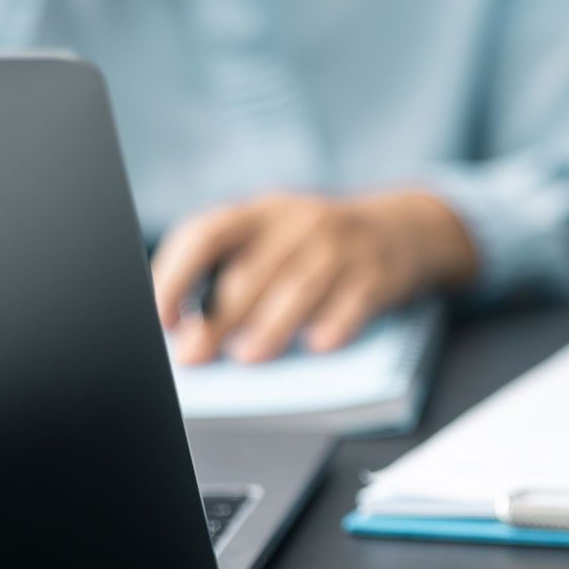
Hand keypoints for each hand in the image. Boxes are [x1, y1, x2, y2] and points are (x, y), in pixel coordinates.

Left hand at [151, 191, 477, 364]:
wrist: (406, 228)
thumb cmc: (321, 244)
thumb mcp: (278, 236)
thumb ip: (236, 268)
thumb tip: (189, 329)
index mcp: (264, 211)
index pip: (207, 234)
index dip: (177, 275)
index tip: (163, 316)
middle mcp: (302, 221)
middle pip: (253, 272)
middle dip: (219, 319)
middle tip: (195, 355)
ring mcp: (344, 245)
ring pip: (301, 288)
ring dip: (271, 326)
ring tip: (248, 356)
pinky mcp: (380, 272)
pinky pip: (354, 302)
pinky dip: (335, 324)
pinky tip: (317, 344)